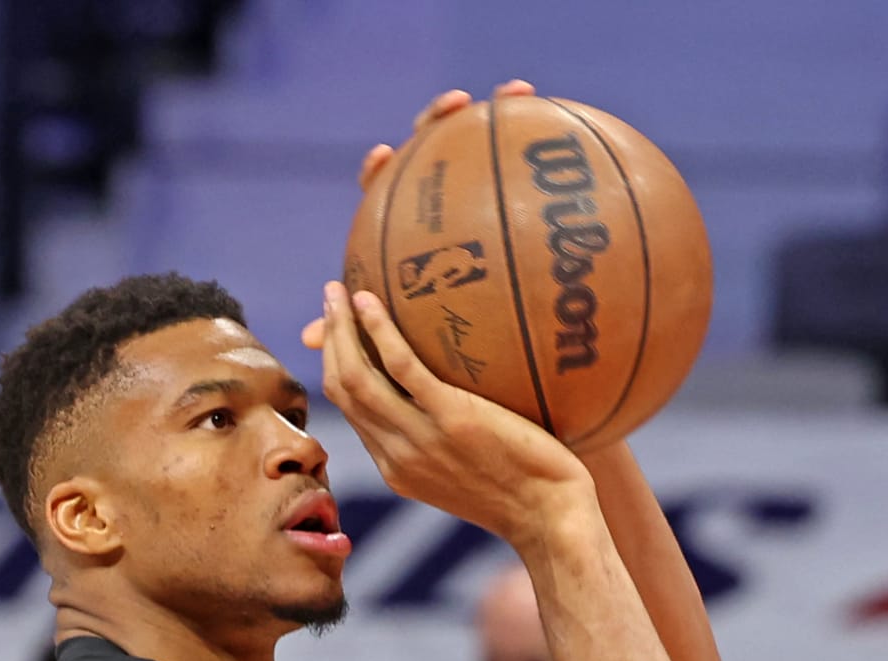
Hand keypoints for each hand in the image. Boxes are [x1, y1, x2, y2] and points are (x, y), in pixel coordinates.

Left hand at [303, 80, 535, 353]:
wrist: (504, 344)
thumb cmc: (445, 338)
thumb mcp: (404, 337)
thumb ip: (364, 332)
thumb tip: (312, 336)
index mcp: (406, 223)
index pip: (384, 186)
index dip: (379, 170)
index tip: (383, 155)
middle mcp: (441, 198)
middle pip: (433, 145)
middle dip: (442, 118)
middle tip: (458, 102)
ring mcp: (482, 192)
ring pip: (487, 142)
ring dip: (503, 112)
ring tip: (521, 90)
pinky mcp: (523, 198)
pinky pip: (539, 173)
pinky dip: (556, 155)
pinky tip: (575, 143)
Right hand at [318, 280, 590, 545]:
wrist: (552, 518)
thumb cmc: (528, 493)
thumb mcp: (471, 474)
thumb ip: (448, 445)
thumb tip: (450, 410)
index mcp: (398, 468)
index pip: (351, 411)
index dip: (335, 365)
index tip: (336, 332)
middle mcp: (398, 455)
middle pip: (342, 389)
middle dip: (329, 339)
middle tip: (331, 297)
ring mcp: (421, 438)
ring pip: (356, 378)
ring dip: (339, 328)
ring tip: (337, 290)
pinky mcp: (451, 419)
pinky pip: (399, 367)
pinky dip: (376, 330)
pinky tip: (368, 300)